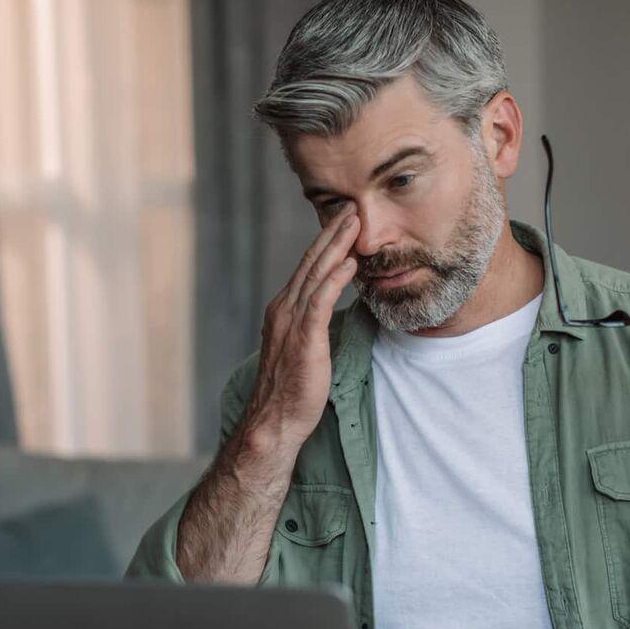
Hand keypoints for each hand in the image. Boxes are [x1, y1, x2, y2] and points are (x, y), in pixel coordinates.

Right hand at [241, 211, 360, 455]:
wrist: (274, 421)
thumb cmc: (291, 391)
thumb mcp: (303, 348)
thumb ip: (312, 324)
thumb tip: (329, 310)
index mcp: (283, 309)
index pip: (307, 267)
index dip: (326, 242)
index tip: (344, 221)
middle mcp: (284, 309)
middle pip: (311, 262)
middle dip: (332, 233)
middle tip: (352, 207)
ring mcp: (292, 322)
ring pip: (316, 274)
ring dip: (336, 246)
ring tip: (355, 223)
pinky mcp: (303, 338)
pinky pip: (320, 301)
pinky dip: (334, 279)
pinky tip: (350, 263)